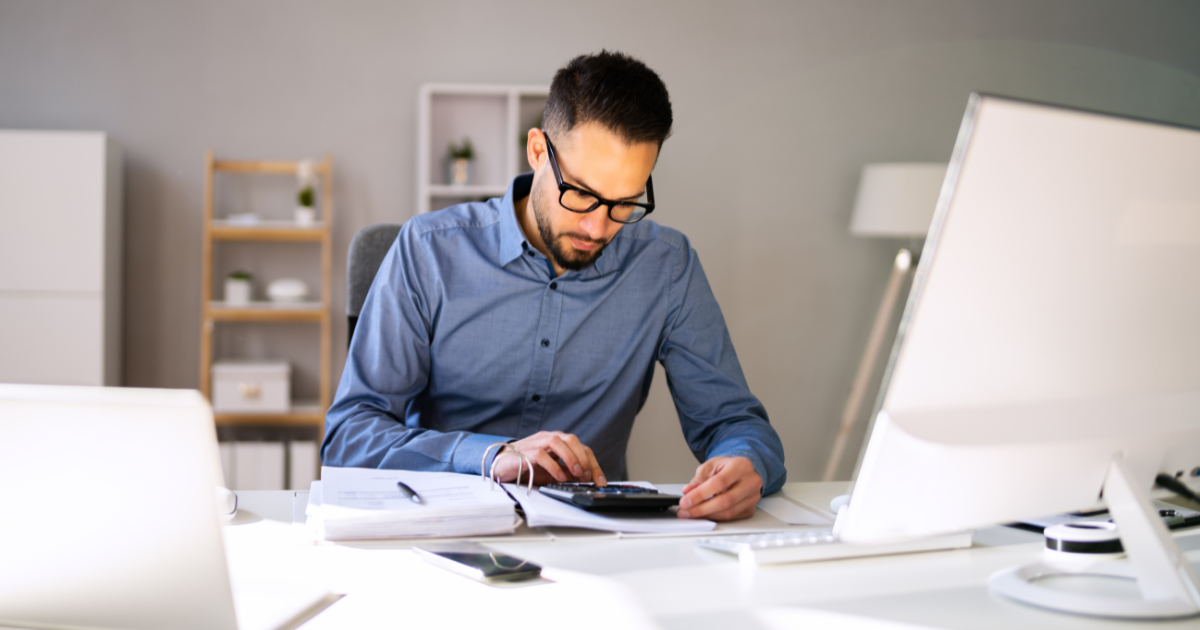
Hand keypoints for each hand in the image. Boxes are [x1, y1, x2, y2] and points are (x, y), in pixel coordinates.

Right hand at [490, 431, 606, 486]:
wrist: (501, 465)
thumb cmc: (527, 466)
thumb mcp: (552, 471)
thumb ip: (567, 473)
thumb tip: (586, 481)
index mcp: (558, 442)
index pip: (581, 447)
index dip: (593, 464)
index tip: (600, 481)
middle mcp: (549, 438)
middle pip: (572, 440)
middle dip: (583, 458)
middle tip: (587, 476)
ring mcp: (536, 443)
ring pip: (557, 441)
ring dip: (570, 457)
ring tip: (576, 473)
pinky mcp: (525, 452)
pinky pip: (541, 454)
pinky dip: (553, 466)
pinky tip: (559, 477)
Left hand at [677, 456, 761, 520]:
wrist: (743, 470)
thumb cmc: (728, 466)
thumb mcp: (711, 466)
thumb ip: (699, 479)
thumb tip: (688, 492)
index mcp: (741, 466)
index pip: (719, 483)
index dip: (700, 494)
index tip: (685, 501)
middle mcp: (751, 482)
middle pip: (725, 501)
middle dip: (701, 508)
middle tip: (685, 511)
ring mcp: (753, 497)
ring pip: (728, 512)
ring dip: (706, 515)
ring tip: (691, 513)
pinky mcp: (750, 508)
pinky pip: (730, 517)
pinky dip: (715, 517)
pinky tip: (704, 514)